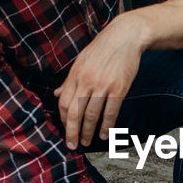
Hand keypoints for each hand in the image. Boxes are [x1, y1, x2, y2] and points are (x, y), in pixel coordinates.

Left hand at [54, 15, 146, 147]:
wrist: (126, 36)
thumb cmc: (103, 48)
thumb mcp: (81, 61)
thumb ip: (69, 80)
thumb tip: (57, 95)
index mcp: (75, 74)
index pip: (64, 103)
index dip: (63, 120)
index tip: (65, 130)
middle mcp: (87, 81)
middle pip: (75, 113)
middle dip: (72, 132)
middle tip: (72, 145)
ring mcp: (103, 85)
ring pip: (92, 115)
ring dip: (88, 132)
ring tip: (87, 141)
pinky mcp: (119, 88)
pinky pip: (111, 112)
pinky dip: (107, 126)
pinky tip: (104, 134)